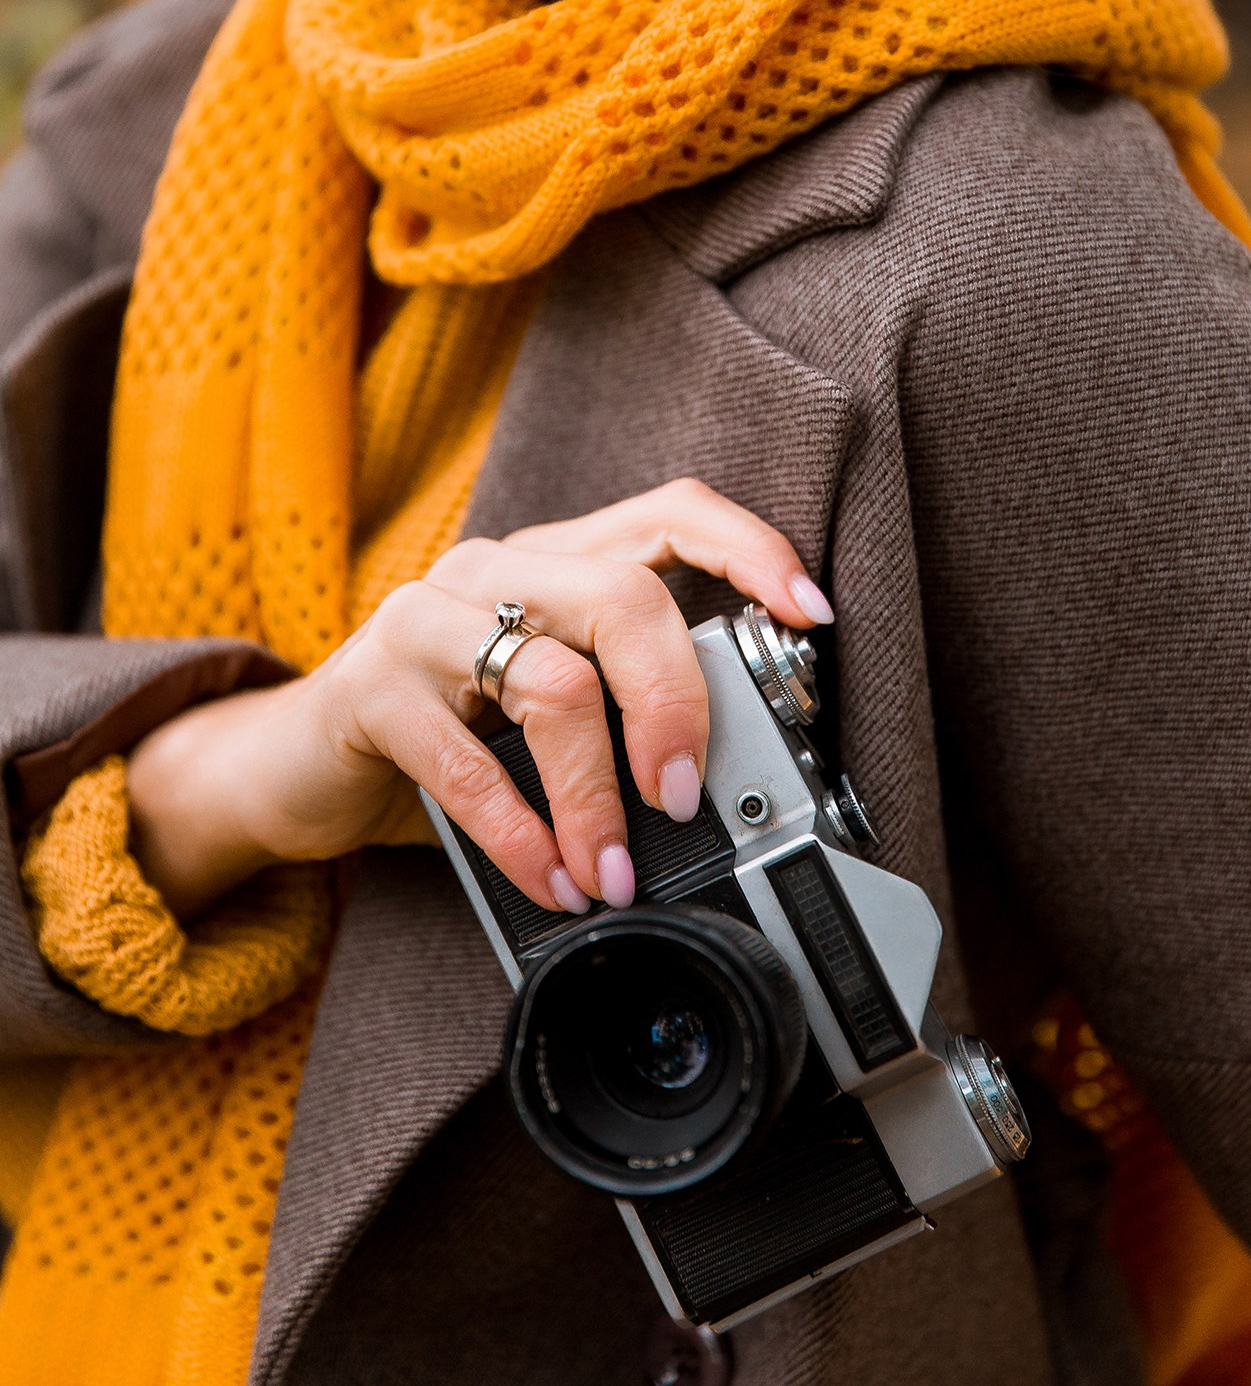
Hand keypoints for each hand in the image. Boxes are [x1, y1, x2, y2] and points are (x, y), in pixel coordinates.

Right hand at [127, 480, 832, 919]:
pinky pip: (468, 766)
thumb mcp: (543, 705)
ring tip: (616, 871)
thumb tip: (735, 772)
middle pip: (624, 598)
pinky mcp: (370, 689)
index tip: (811, 614)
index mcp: (552, 561)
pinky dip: (524, 837)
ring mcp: (425, 621)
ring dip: (598, 798)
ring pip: (554, 684)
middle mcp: (492, 571)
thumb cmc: (445, 732)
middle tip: (684, 797)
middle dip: (678, 706)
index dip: (749, 550)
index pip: (669, 512)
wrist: (296, 764)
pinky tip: (552, 881)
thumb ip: (620, 704)